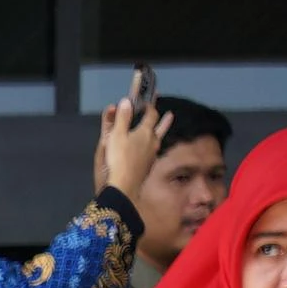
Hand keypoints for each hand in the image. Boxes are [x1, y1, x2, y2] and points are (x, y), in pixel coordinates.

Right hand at [94, 88, 159, 203]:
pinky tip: (149, 150)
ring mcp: (152, 155)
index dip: (149, 106)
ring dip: (161, 133)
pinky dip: (152, 148)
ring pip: (159, 140)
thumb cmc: (118, 158)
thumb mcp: (116, 135)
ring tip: (163, 132)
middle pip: (161, 127)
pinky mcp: (148, 167)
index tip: (147, 101)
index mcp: (145, 131)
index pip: (151, 114)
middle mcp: (152, 141)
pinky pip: (153, 153)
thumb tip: (126, 101)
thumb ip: (122, 118)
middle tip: (170, 115)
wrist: (124, 186)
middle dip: (164, 120)